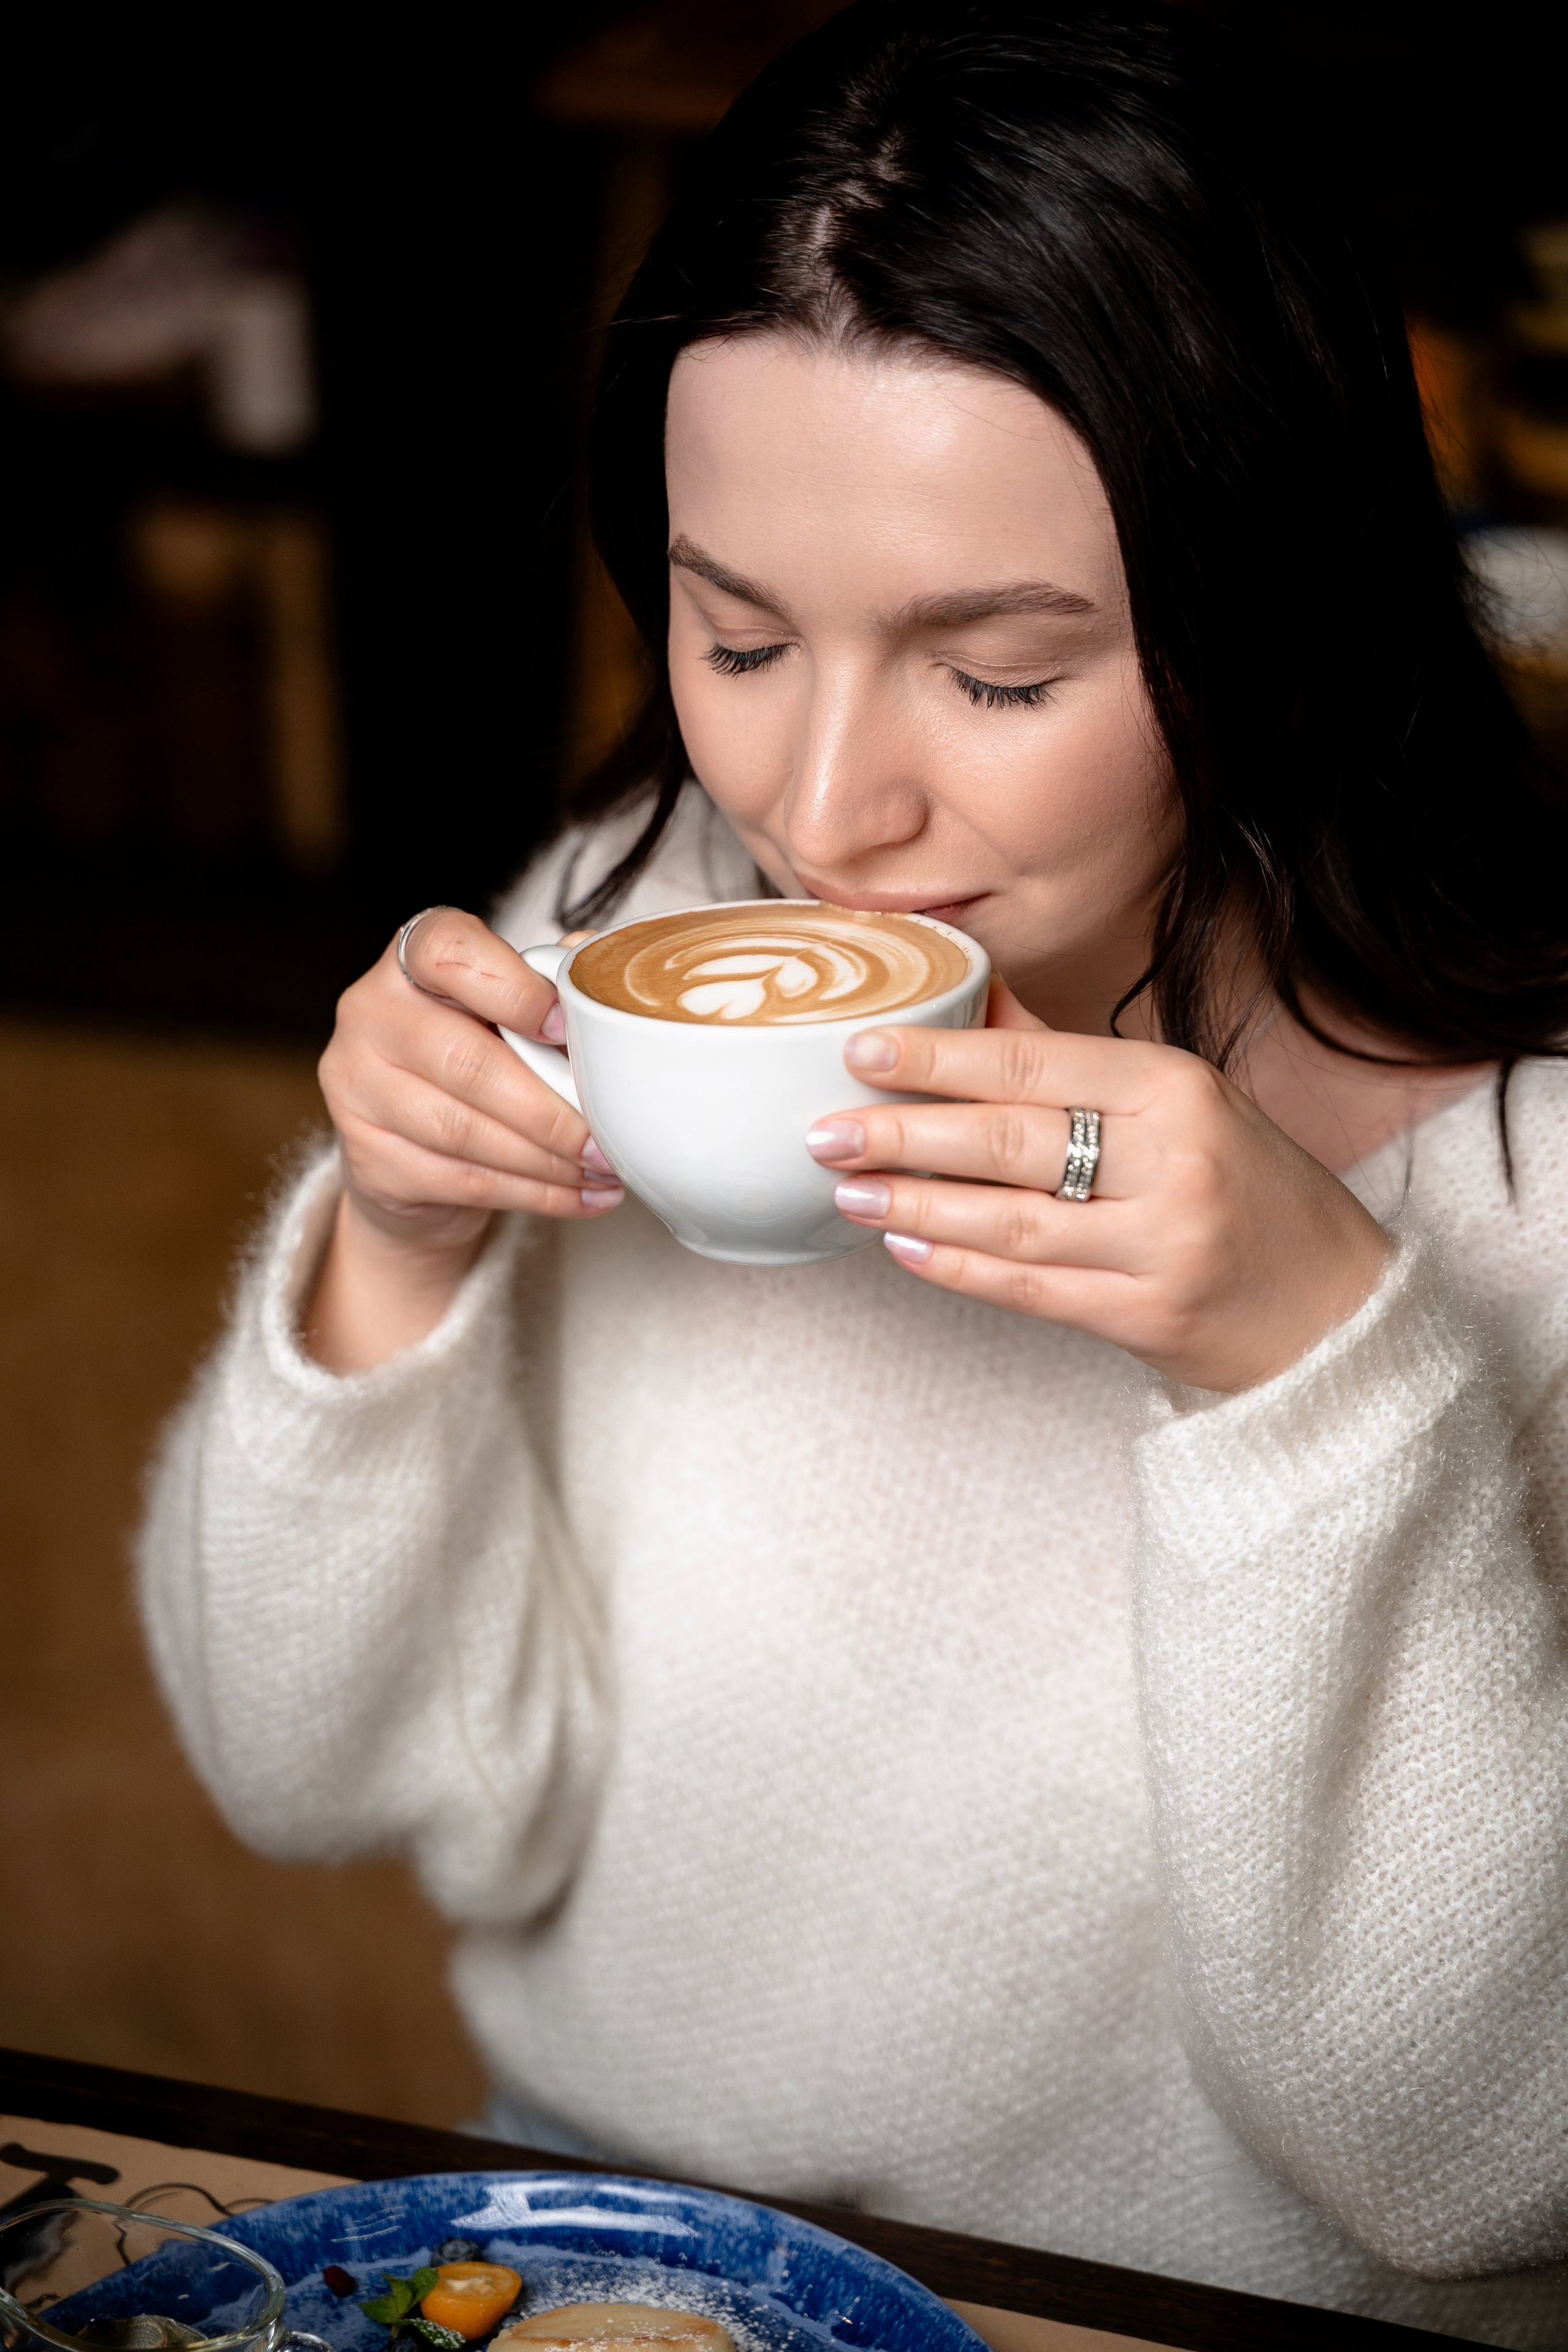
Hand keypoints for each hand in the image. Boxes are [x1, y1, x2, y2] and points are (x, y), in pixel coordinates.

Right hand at [308, 911, 619, 1369]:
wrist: (411, 1143)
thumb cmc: (475, 1054)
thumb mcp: (506, 1006)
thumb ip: (549, 980)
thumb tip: (602, 967)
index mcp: (410, 956)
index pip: (448, 950)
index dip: (514, 989)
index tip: (567, 1029)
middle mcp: (370, 1013)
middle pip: (464, 1061)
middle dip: (549, 1109)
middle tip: (604, 1137)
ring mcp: (357, 1087)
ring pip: (464, 1131)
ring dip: (546, 1160)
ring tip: (602, 1169)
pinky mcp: (368, 1157)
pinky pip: (462, 1181)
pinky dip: (532, 1193)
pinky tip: (579, 1195)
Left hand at [806, 983, 1391, 1391]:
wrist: (1331, 1303)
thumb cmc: (1241, 1184)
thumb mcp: (1176, 1102)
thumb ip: (1071, 1060)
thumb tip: (969, 995)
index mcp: (1176, 1088)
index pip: (1033, 1065)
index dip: (939, 1059)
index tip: (862, 1052)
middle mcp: (1172, 1161)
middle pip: (1009, 1143)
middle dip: (904, 1134)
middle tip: (823, 1128)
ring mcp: (1161, 1244)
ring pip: (1007, 1221)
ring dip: (913, 1204)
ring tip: (845, 1189)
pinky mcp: (1146, 1315)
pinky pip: (1027, 1289)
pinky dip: (956, 1268)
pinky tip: (903, 1245)